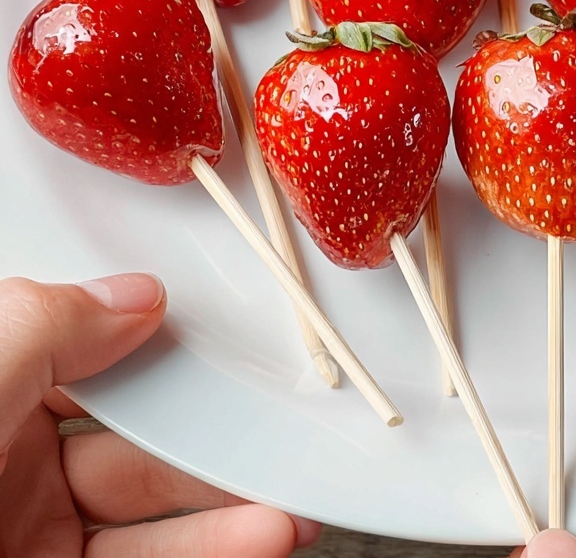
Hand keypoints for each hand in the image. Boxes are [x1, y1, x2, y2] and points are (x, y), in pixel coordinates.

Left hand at [0, 273, 320, 555]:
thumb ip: (47, 328)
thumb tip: (138, 294)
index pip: (87, 345)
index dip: (158, 337)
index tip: (224, 332)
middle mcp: (11, 457)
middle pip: (140, 426)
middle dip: (216, 422)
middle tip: (282, 414)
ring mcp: (34, 530)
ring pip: (158, 502)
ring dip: (233, 494)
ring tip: (295, 489)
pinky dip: (217, 545)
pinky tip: (263, 530)